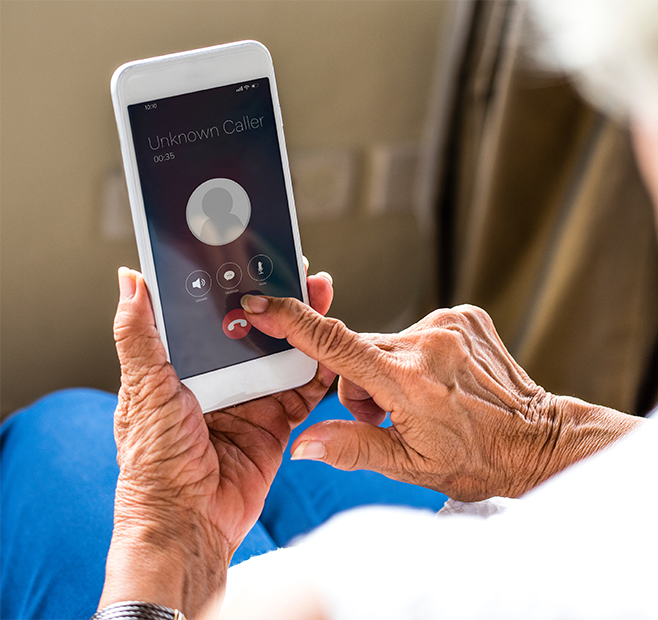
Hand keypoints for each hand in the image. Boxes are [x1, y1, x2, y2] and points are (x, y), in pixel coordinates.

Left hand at [100, 267, 335, 617]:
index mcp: (181, 366)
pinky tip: (332, 350)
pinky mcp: (275, 423)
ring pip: (283, 354)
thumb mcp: (143, 390)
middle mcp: (217, 379)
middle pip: (255, 330)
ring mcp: (249, 400)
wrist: (188, 524)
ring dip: (304, 329)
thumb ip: (139, 336)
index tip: (253, 258)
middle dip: (279, 302)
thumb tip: (128, 281)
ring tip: (322, 302)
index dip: (233, 286)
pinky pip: (303, 391)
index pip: (211, 314)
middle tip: (301, 273)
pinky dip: (319, 372)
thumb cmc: (154, 465)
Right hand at [240, 297, 641, 501]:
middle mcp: (427, 344)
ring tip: (416, 401)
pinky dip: (415, 355)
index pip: (335, 344)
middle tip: (383, 412)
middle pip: (359, 348)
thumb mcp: (410, 466)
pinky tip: (440, 381)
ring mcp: (449, 325)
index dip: (292, 321)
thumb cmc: (477, 460)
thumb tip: (303, 444)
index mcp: (408, 382)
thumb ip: (351, 447)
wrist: (536, 440)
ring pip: (387, 340)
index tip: (262, 304)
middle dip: (358, 379)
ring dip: (388, 368)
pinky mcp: (464, 316)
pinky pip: (418, 331)